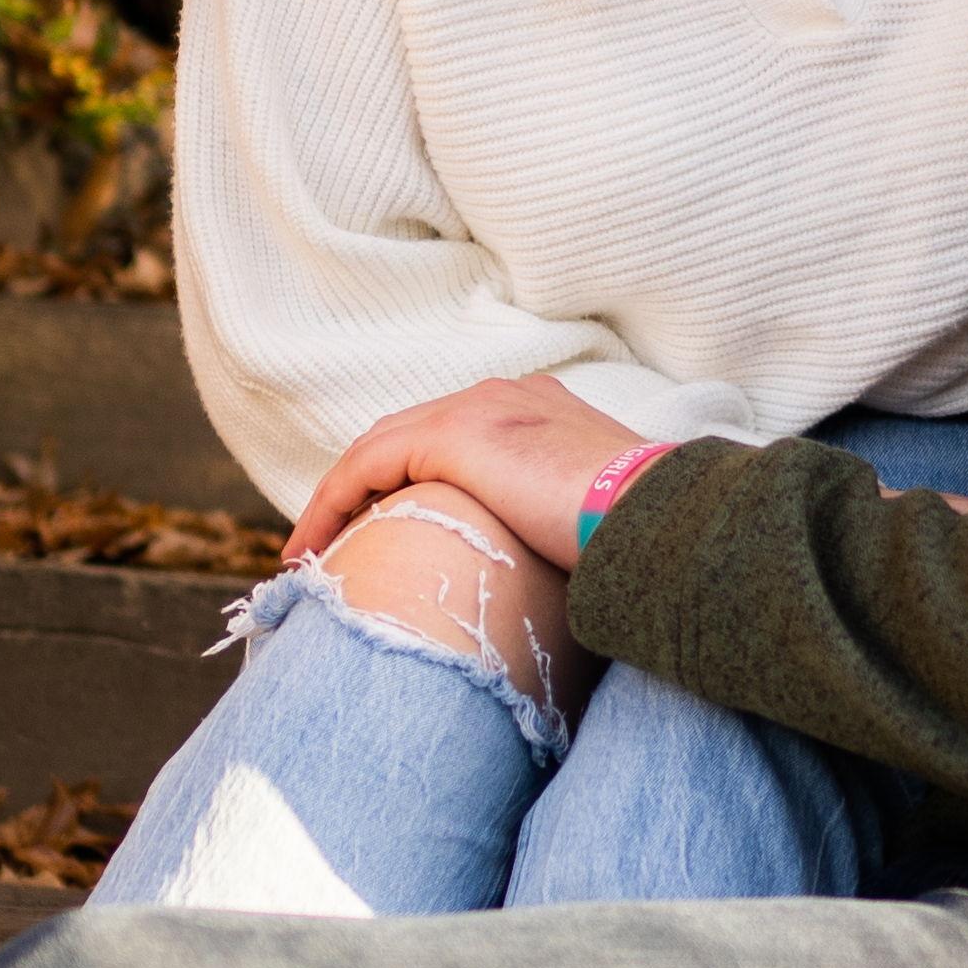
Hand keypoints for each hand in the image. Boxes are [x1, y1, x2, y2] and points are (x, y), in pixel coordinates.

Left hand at [291, 375, 645, 571]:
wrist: (657, 516)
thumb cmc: (641, 533)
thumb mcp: (591, 515)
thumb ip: (558, 518)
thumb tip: (551, 571)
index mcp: (539, 408)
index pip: (455, 436)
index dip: (411, 481)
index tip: (388, 530)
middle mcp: (504, 395)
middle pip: (407, 436)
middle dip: (362, 487)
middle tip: (332, 542)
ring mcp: (478, 408)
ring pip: (378, 449)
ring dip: (336, 501)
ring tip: (309, 553)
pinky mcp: (452, 436)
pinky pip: (365, 467)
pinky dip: (330, 505)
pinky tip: (312, 550)